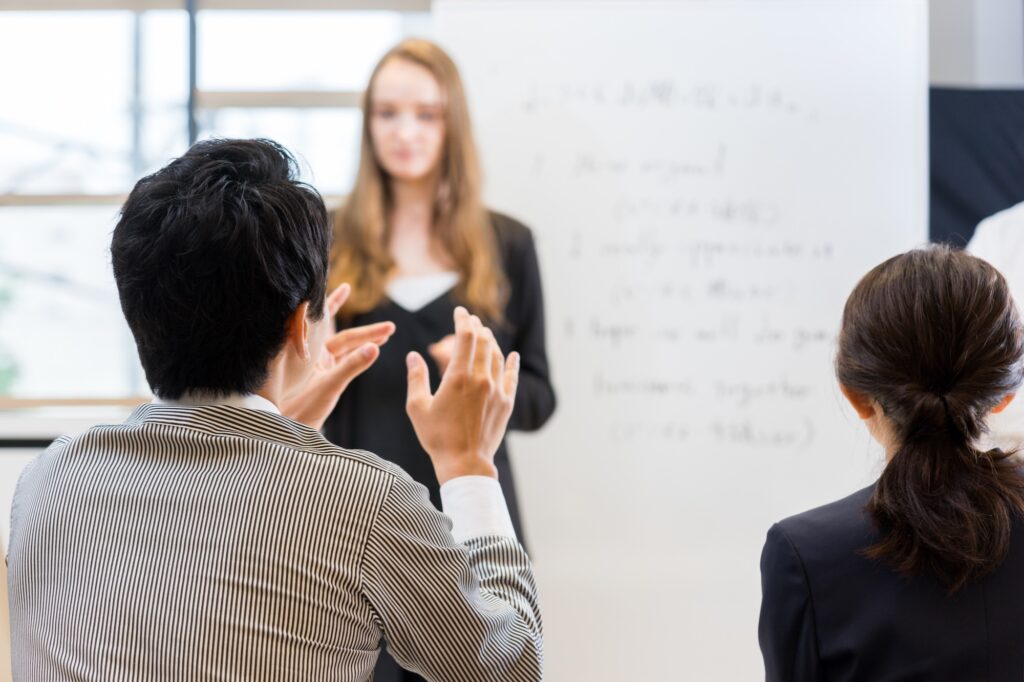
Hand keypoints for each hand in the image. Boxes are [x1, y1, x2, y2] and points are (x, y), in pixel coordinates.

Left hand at [282, 283, 395, 428]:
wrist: (288, 429)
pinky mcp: (324, 377)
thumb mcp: (329, 386)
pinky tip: (372, 349)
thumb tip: (376, 347)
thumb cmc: (301, 408)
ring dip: (367, 340)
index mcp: (310, 349)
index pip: (328, 323)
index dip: (336, 303)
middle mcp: (314, 354)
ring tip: (386, 334)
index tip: (346, 287)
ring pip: (346, 348)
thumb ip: (353, 366)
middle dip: (369, 332)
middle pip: (345, 337)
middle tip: (391, 327)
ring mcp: (320, 365)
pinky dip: (359, 353)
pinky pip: (345, 360)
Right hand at [405, 307, 519, 483]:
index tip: (460, 312)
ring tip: (485, 333)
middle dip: (476, 327)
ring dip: (491, 341)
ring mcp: (496, 391)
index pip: (464, 337)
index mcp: (457, 377)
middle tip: (471, 319)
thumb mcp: (418, 407)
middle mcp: (480, 379)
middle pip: (483, 342)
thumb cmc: (437, 437)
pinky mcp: (506, 403)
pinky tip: (512, 355)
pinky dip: (511, 363)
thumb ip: (416, 378)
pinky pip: (511, 376)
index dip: (462, 320)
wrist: (465, 463)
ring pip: (497, 356)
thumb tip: (413, 356)